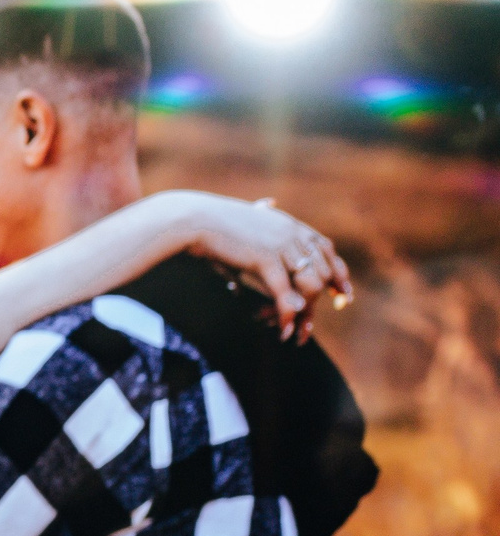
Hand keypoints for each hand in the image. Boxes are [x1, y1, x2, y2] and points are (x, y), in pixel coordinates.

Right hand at [173, 192, 351, 339]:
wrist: (193, 220)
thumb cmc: (213, 219)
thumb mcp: (246, 215)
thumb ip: (262, 211)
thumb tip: (269, 202)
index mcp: (289, 224)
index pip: (326, 249)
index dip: (338, 273)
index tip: (343, 295)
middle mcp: (291, 233)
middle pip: (321, 271)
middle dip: (322, 302)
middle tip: (310, 325)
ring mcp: (281, 246)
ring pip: (310, 285)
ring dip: (305, 314)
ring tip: (297, 333)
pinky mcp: (265, 259)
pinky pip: (285, 294)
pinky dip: (288, 316)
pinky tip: (284, 332)